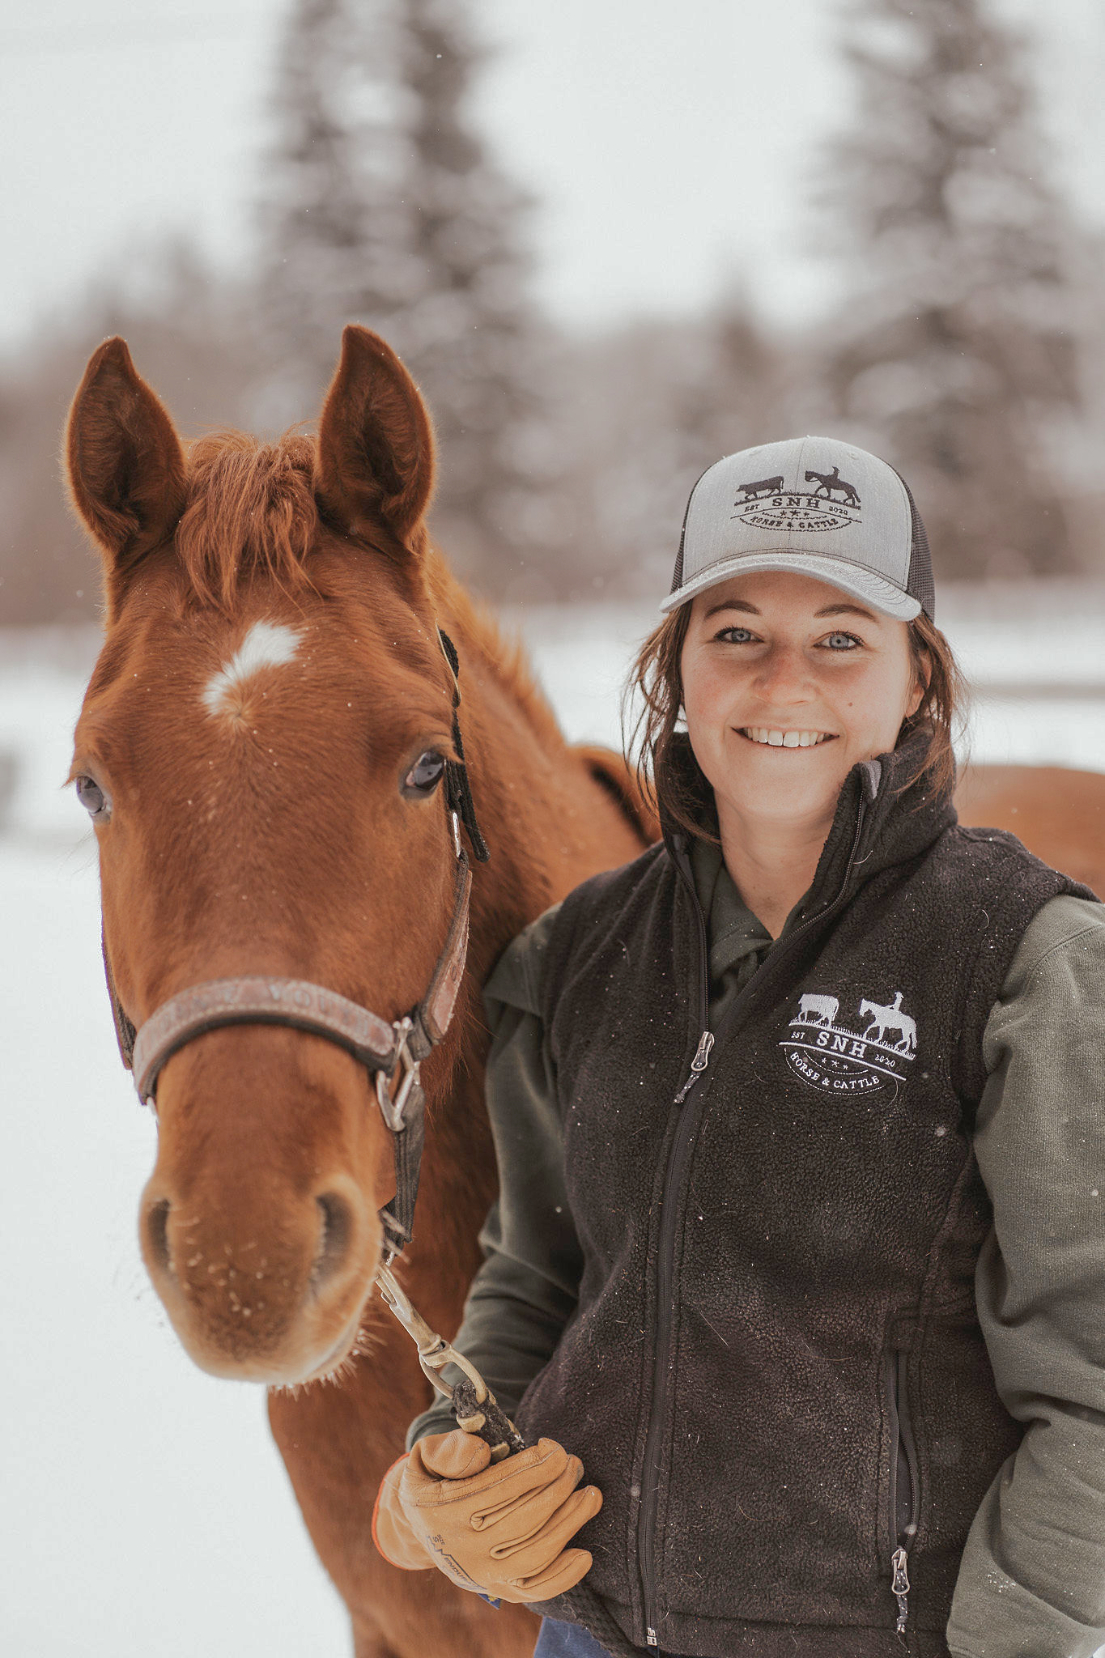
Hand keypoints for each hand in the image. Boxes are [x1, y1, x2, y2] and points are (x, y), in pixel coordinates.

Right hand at [372, 1428, 601, 1601]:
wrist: (418, 1528)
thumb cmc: (434, 1479)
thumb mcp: (426, 1457)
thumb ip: (448, 1451)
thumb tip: (481, 1454)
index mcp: (443, 1512)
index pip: (499, 1489)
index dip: (533, 1469)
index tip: (555, 1450)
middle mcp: (463, 1551)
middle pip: (524, 1519)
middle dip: (557, 1488)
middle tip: (574, 1464)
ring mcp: (483, 1575)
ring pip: (535, 1553)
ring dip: (569, 1523)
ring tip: (591, 1496)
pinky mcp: (499, 1590)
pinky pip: (535, 1589)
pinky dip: (562, 1576)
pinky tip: (584, 1555)